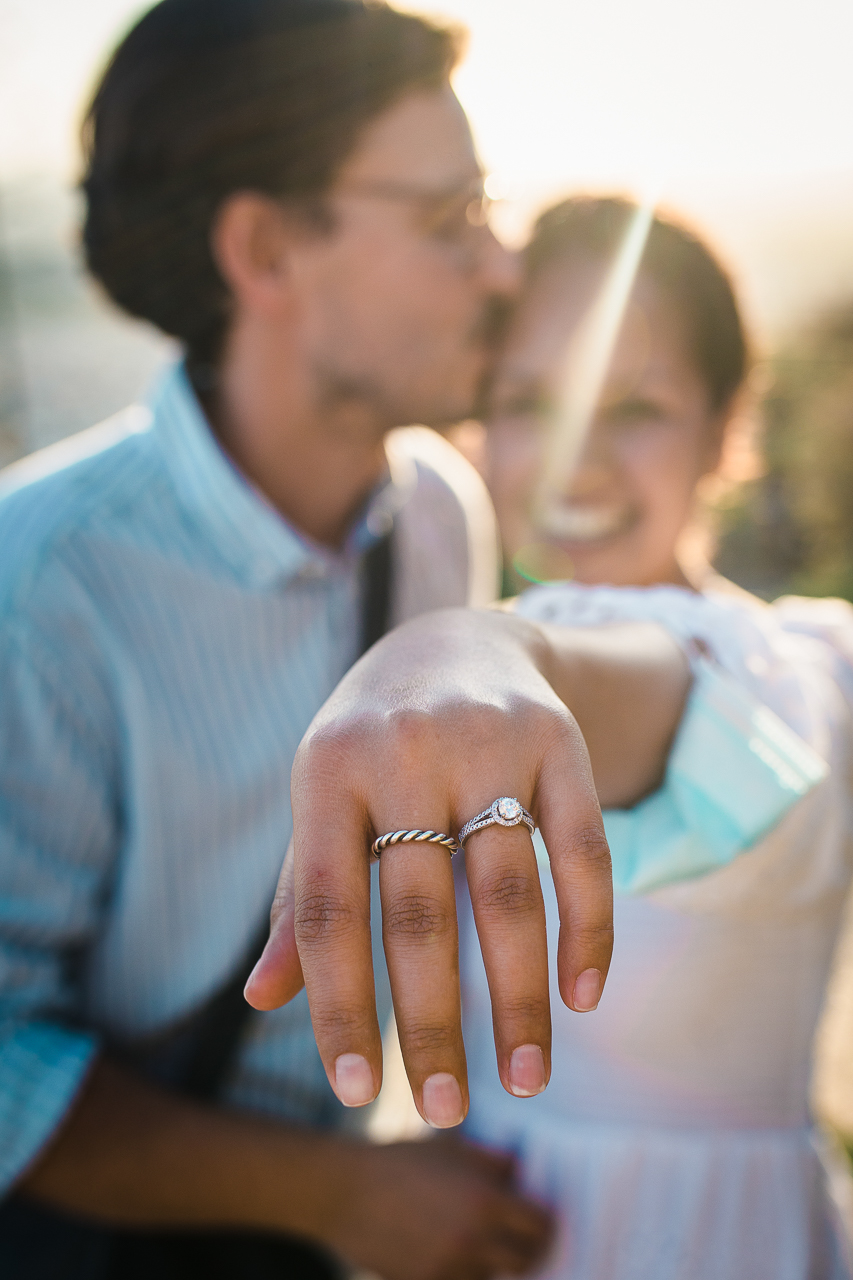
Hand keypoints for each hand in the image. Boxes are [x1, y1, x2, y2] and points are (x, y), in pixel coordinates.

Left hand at [246, 608, 612, 1125]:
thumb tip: (261, 999)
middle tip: (441, 1109)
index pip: (326, 908)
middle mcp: (404, 752)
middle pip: (420, 912)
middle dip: (433, 1022)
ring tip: (528, 1081)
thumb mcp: (323, 799)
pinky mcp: (558, 740)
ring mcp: (488, 741)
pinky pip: (583, 850)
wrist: (453, 639)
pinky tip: (583, 995)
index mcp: (328, 770)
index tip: (357, 1089)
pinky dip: (589, 929)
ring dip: (522, 998)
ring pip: (508, 892)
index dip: (340, 1003)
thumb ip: (300, 895)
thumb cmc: (370, 742)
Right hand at [327, 1139, 553, 1279]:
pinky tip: (452, 1251)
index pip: (542, 1225)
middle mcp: (474, 1238)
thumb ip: (495, 1161)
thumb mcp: (452, 1148)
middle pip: (527, 1260)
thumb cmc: (401, 1162)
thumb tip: (524, 1175)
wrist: (346, 1193)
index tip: (543, 1220)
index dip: (547, 1223)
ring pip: (495, 1276)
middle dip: (530, 1249)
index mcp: (485, 1199)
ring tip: (481, 1241)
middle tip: (523, 1239)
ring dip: (495, 1263)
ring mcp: (451, 1267)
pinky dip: (465, 1272)